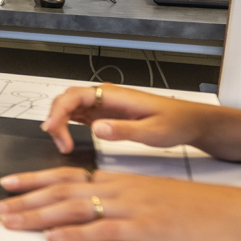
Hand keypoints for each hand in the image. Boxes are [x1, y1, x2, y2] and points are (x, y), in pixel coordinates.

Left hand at [0, 169, 240, 240]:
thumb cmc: (203, 213)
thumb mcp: (157, 203)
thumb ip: (125, 206)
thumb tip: (94, 218)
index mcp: (125, 180)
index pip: (70, 175)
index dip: (36, 179)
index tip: (8, 185)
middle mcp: (124, 188)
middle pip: (63, 191)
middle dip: (24, 200)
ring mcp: (134, 207)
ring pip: (74, 208)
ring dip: (37, 216)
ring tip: (9, 222)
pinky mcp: (146, 228)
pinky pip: (103, 230)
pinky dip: (75, 235)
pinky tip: (54, 239)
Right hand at [39, 83, 215, 153]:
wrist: (188, 122)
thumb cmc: (175, 122)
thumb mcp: (152, 131)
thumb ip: (123, 130)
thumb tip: (97, 128)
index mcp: (114, 95)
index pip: (75, 96)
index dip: (58, 111)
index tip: (52, 129)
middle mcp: (105, 96)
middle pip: (66, 100)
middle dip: (56, 120)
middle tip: (61, 145)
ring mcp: (103, 104)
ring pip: (69, 107)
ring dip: (60, 124)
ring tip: (63, 145)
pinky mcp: (104, 114)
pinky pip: (77, 115)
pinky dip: (67, 126)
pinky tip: (66, 139)